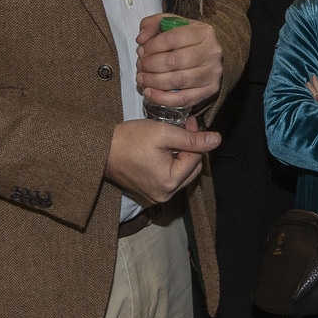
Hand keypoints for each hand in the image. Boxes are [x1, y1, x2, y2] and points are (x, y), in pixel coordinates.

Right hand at [104, 116, 219, 204]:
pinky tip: (164, 149)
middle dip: (190, 148)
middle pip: (191, 170)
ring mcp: (155, 196)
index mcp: (169, 183)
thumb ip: (192, 139)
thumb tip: (217, 140)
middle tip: (184, 128)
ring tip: (173, 137)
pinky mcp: (148, 192)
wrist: (100, 149)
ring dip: (181, 156)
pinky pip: (168, 178)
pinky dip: (170, 164)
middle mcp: (164, 195)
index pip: (195, 159)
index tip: (189, 122)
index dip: (195, 139)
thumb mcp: (164, 134)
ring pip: (181, 174)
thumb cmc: (129, 139)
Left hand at [136, 14, 222, 110]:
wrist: (206, 55)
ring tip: (142, 78)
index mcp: (204, 32)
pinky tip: (151, 92)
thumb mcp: (171, 24)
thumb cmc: (186, 40)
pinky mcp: (210, 90)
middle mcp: (211, 52)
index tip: (142, 49)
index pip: (173, 38)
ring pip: (178, 80)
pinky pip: (184, 99)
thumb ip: (153, 23)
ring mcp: (212, 72)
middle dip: (151, 65)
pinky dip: (163, 98)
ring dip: (154, 81)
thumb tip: (142, 38)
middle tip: (140, 65)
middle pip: (175, 61)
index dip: (152, 45)